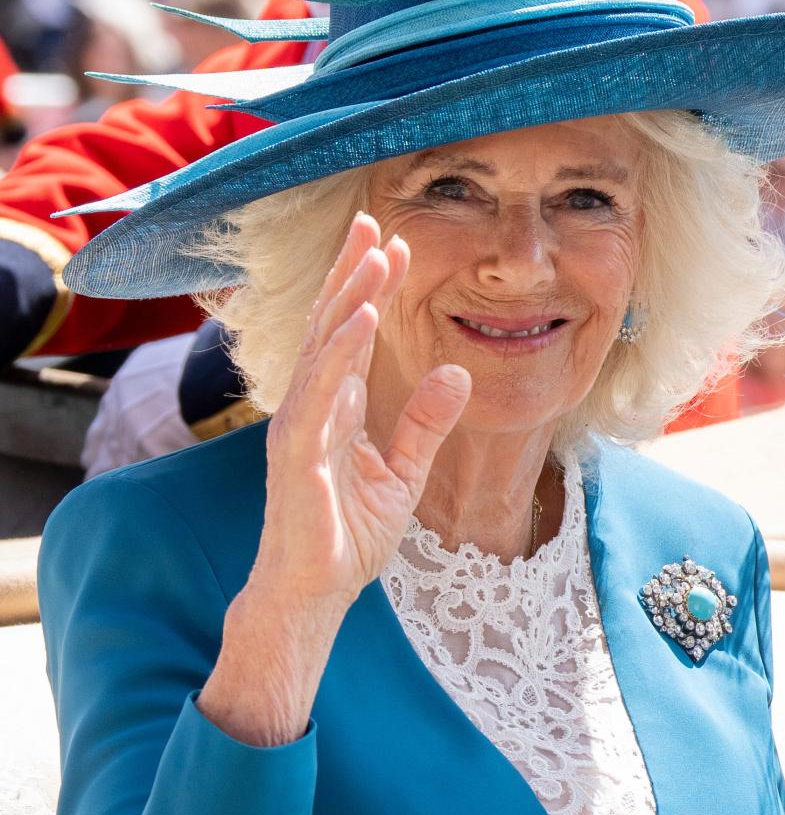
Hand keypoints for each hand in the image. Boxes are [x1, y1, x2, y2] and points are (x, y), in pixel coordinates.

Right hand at [199, 212, 470, 744]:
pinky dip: (338, 352)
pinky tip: (359, 318)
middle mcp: (312, 406)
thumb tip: (458, 372)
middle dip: (352, 273)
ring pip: (323, 348)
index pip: (351, 334)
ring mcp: (300, 426)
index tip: (398, 245)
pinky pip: (319, 392)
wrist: (315, 592)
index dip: (370, 289)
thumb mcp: (404, 473)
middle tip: (374, 222)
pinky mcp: (297, 453)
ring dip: (348, 297)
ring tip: (374, 255)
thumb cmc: (348, 537)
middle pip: (330, 325)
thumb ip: (425, 423)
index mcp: (334, 407)